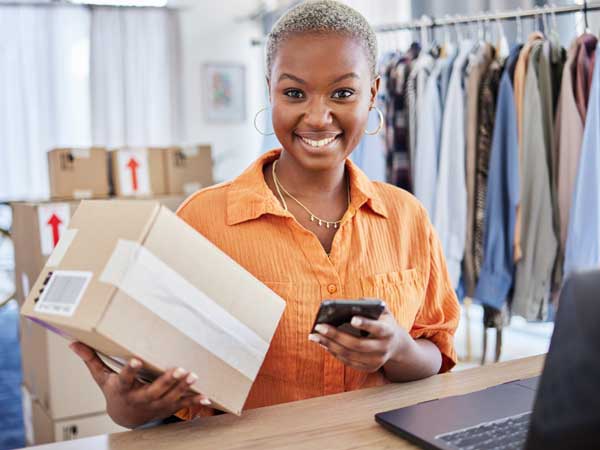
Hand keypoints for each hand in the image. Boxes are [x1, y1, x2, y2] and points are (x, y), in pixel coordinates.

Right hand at [70, 342, 210, 427]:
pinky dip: (194, 402)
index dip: (130, 370)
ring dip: (183, 388)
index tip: (136, 360)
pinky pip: (182, 405)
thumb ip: (91, 359)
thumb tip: (73, 342)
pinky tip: (206, 397)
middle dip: (166, 381)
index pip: (125, 379)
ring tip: (194, 376)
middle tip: (179, 369)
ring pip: (170, 397)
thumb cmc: (114, 391)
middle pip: (153, 390)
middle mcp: (139, 399)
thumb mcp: (101, 377)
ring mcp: (155, 405)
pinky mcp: (167, 408)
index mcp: (123, 389)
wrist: (125, 417)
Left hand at [308, 308, 412, 372]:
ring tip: (314, 335)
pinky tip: (322, 343)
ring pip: (349, 355)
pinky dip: (333, 352)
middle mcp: (383, 349)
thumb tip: (354, 303)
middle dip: (336, 335)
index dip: (365, 324)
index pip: (377, 328)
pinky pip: (347, 361)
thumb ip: (371, 304)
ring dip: (329, 345)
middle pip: (357, 344)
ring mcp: (376, 361)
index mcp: (388, 332)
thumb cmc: (383, 322)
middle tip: (319, 326)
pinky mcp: (368, 368)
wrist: (395, 345)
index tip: (352, 319)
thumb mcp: (383, 311)